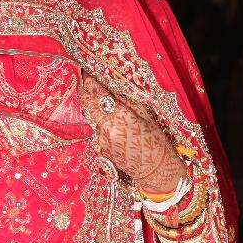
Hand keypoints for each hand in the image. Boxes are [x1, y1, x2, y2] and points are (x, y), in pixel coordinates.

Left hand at [79, 76, 182, 196]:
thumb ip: (128, 102)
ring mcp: (101, 141)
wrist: (155, 171)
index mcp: (119, 119)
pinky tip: (114, 124)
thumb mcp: (148, 117)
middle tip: (85, 79)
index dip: (91, 82)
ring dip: (96, 108)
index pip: (99, 95)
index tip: (87, 71)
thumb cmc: (157, 142)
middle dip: (86, 91)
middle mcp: (105, 130)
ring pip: (94, 118)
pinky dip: (103, 124)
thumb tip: (114, 88)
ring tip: (103, 102)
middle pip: (89, 105)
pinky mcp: (101, 150)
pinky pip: (99, 131)